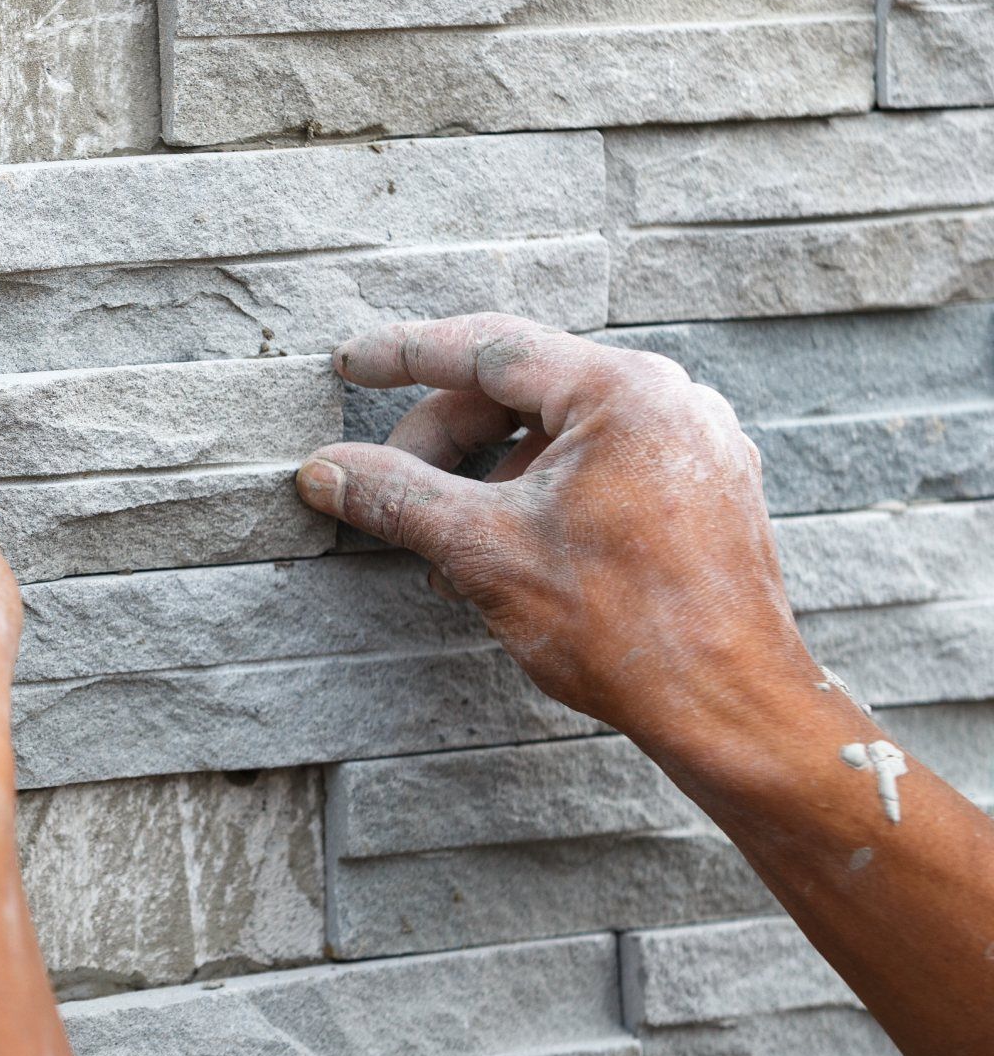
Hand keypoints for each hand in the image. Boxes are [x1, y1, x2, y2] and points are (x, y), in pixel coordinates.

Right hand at [296, 313, 814, 743]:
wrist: (730, 707)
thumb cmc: (627, 628)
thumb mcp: (485, 551)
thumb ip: (398, 496)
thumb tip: (325, 470)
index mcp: (624, 391)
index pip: (488, 348)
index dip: (405, 355)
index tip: (348, 363)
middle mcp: (669, 400)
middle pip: (521, 390)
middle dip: (443, 440)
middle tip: (385, 489)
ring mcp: (692, 444)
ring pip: (556, 433)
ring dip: (486, 477)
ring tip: (445, 548)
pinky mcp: (701, 490)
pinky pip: (599, 464)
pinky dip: (537, 494)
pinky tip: (501, 553)